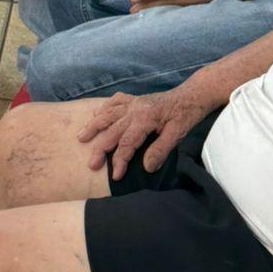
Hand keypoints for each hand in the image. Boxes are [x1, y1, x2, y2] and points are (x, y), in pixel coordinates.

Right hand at [78, 85, 210, 179]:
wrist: (190, 95)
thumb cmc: (185, 115)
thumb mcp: (178, 135)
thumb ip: (160, 150)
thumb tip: (146, 167)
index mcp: (144, 118)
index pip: (127, 143)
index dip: (119, 160)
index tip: (115, 176)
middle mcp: (134, 108)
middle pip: (112, 129)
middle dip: (100, 148)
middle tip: (92, 164)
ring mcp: (132, 102)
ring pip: (107, 113)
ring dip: (94, 125)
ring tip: (81, 137)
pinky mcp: (134, 99)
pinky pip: (114, 101)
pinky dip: (103, 108)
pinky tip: (96, 114)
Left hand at [130, 0, 265, 10]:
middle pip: (167, 2)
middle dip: (148, 4)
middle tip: (131, 8)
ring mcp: (202, 4)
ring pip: (175, 9)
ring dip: (157, 11)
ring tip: (141, 15)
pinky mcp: (207, 7)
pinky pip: (185, 12)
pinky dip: (171, 14)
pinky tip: (165, 16)